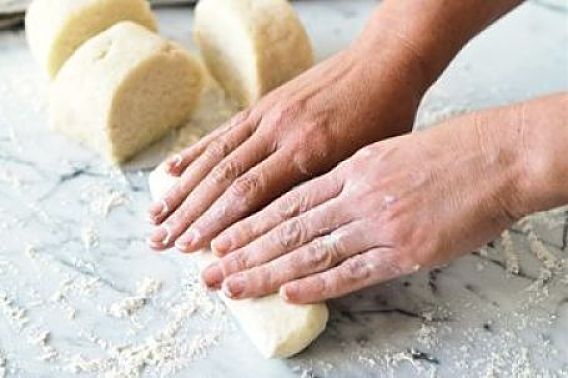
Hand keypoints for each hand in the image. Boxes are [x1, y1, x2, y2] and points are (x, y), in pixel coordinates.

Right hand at [147, 41, 425, 251]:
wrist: (383, 62)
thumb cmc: (384, 115)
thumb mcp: (365, 160)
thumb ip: (322, 190)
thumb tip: (283, 227)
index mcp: (306, 152)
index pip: (249, 195)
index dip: (217, 225)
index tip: (193, 251)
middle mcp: (278, 132)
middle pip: (222, 180)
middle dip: (189, 215)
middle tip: (160, 241)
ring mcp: (267, 115)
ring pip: (214, 157)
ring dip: (181, 189)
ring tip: (155, 215)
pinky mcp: (263, 104)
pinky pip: (222, 132)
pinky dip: (194, 154)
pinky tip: (170, 171)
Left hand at [201, 105, 534, 302]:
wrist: (491, 155)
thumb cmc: (440, 151)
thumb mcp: (382, 151)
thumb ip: (346, 176)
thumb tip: (317, 199)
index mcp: (348, 169)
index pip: (285, 202)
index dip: (247, 223)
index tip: (218, 240)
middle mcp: (355, 195)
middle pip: (286, 228)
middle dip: (242, 251)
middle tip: (208, 271)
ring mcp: (379, 223)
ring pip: (310, 250)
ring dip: (267, 271)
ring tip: (232, 285)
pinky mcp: (406, 250)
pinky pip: (354, 271)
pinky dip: (319, 284)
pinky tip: (290, 292)